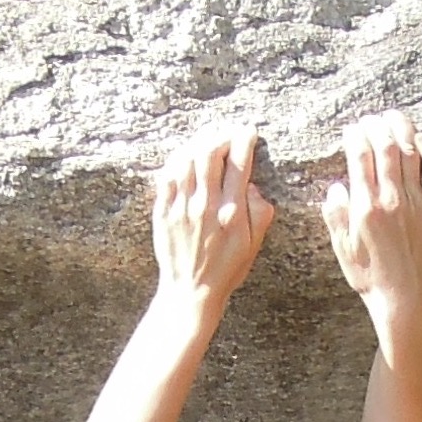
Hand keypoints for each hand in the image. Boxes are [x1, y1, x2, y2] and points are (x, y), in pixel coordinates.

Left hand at [149, 127, 275, 315]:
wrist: (190, 292)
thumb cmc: (226, 269)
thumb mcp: (253, 245)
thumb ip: (258, 212)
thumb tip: (251, 185)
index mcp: (231, 213)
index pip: (239, 163)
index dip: (244, 140)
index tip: (248, 132)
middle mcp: (204, 206)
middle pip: (210, 153)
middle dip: (220, 134)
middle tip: (227, 130)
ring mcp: (180, 208)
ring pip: (186, 158)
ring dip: (198, 141)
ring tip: (207, 136)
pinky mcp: (163, 212)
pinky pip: (167, 175)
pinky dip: (177, 158)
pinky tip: (185, 153)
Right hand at [321, 111, 421, 322]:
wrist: (402, 296)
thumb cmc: (369, 276)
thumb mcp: (342, 248)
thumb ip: (335, 216)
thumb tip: (335, 188)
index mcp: (364, 208)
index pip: (359, 157)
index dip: (354, 136)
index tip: (351, 128)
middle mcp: (391, 199)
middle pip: (385, 147)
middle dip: (376, 126)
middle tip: (370, 119)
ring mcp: (415, 201)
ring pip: (409, 151)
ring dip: (400, 128)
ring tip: (392, 116)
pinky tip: (418, 138)